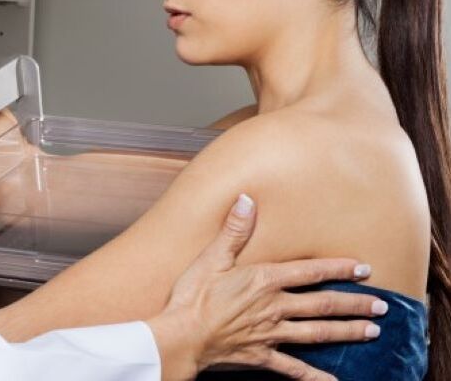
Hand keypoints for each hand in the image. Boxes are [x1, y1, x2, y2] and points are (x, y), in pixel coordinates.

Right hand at [146, 195, 384, 380]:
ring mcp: (271, 333)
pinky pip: (294, 367)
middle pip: (323, 304)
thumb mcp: (210, 258)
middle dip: (355, 304)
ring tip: (371, 332)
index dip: (338, 269)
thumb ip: (233, 231)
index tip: (364, 268)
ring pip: (317, 333)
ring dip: (346, 332)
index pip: (310, 272)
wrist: (181, 336)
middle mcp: (274, 307)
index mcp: (264, 280)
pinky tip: (332, 380)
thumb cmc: (192, 296)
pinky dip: (314, 375)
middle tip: (381, 306)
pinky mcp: (261, 355)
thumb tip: (247, 200)